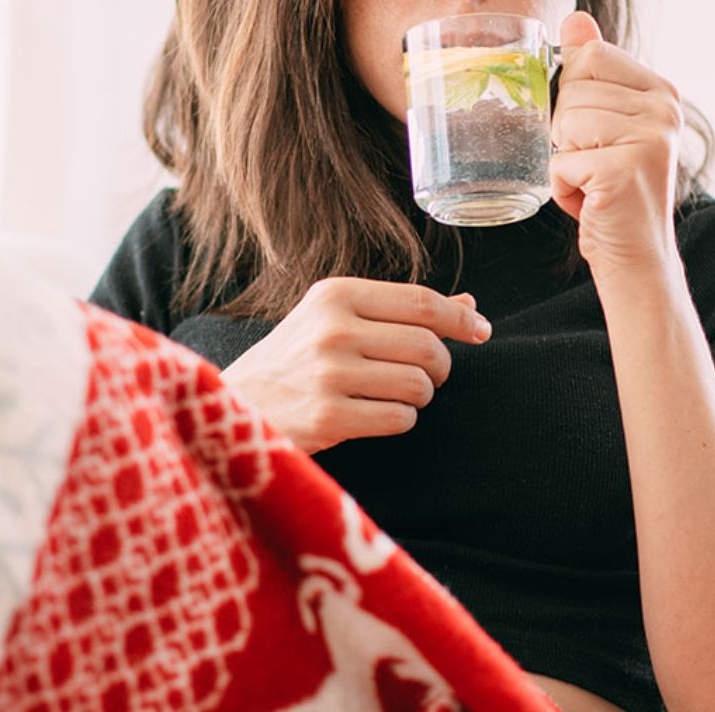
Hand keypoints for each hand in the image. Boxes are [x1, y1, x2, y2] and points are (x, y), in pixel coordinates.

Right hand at [219, 277, 490, 453]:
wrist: (234, 404)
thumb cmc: (294, 360)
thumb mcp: (336, 320)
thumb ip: (400, 310)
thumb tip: (468, 306)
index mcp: (336, 294)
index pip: (421, 301)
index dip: (459, 320)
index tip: (480, 332)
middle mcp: (333, 328)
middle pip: (427, 345)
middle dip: (440, 365)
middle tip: (429, 374)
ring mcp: (329, 373)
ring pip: (418, 384)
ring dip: (419, 395)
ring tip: (393, 395)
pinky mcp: (329, 416)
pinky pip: (401, 419)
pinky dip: (400, 420)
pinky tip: (375, 415)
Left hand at [550, 10, 683, 275]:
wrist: (636, 257)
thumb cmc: (611, 190)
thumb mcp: (602, 124)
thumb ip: (591, 70)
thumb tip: (575, 18)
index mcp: (659, 91)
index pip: (591, 57)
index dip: (575, 96)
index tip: (595, 132)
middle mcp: (663, 109)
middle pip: (573, 90)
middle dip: (566, 133)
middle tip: (594, 164)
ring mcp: (650, 138)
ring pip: (563, 124)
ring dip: (564, 161)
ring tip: (592, 182)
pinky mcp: (627, 169)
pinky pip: (560, 163)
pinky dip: (562, 188)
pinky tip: (590, 201)